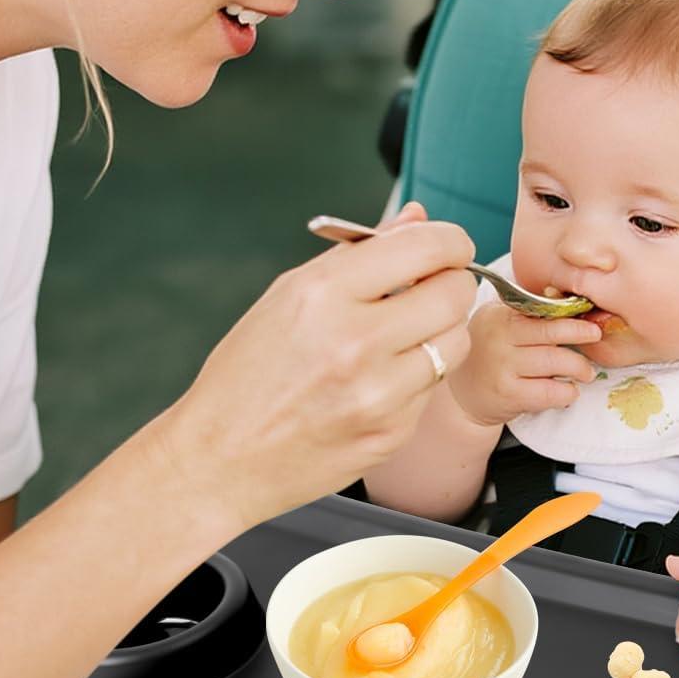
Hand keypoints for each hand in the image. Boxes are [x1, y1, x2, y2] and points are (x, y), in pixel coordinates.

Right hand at [156, 203, 477, 533]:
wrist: (222, 460)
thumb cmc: (248, 375)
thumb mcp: (289, 295)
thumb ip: (359, 254)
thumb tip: (417, 218)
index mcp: (323, 294)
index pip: (427, 247)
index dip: (451, 241)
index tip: (450, 246)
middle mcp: (355, 342)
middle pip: (455, 293)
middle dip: (452, 283)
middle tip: (433, 288)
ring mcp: (378, 393)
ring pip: (456, 342)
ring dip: (441, 331)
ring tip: (404, 336)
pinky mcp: (392, 433)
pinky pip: (433, 388)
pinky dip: (418, 377)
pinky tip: (380, 380)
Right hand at [447, 303, 602, 426]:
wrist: (460, 394)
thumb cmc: (487, 354)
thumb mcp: (499, 325)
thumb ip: (527, 315)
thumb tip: (570, 303)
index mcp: (500, 316)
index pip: (541, 310)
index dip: (568, 314)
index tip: (588, 316)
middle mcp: (499, 338)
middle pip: (551, 332)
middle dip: (580, 333)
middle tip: (595, 336)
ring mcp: (503, 366)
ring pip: (555, 362)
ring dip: (579, 367)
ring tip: (586, 372)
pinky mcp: (509, 394)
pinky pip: (549, 391)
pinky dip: (567, 392)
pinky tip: (569, 391)